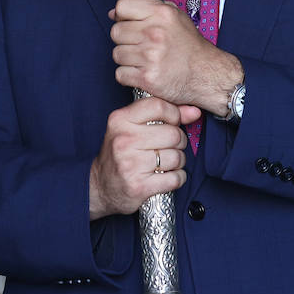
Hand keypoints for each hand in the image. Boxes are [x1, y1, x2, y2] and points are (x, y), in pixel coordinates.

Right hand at [89, 97, 200, 219]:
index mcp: (120, 120)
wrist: (99, 187)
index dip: (174, 114)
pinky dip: (177, 178)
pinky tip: (167, 176)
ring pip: (177, 157)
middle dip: (179, 141)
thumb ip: (162, 114)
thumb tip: (194, 111)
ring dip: (178, 162)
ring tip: (166, 162)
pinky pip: (175, 178)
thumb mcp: (131, 127)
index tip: (173, 122)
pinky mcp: (139, 186)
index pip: (158, 106)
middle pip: (173, 133)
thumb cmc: (120, 153)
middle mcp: (123, 140)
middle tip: (169, 147)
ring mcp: (130, 164)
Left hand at [109, 0, 240, 114]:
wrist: (207, 74)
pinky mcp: (147, 78)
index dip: (122, 15)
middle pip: (116, 32)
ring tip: (144, 59)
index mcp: (162, 14)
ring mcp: (150, 56)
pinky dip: (128, 76)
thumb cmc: (191, 47)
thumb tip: (115, 13)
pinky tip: (143, 71)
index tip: (127, 22)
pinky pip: (120, 74)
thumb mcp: (177, 16)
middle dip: (125, 39)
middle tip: (140, 44)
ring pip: (117, 54)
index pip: (122, 6)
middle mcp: (155, 33)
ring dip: (127, 58)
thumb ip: (149, 8)